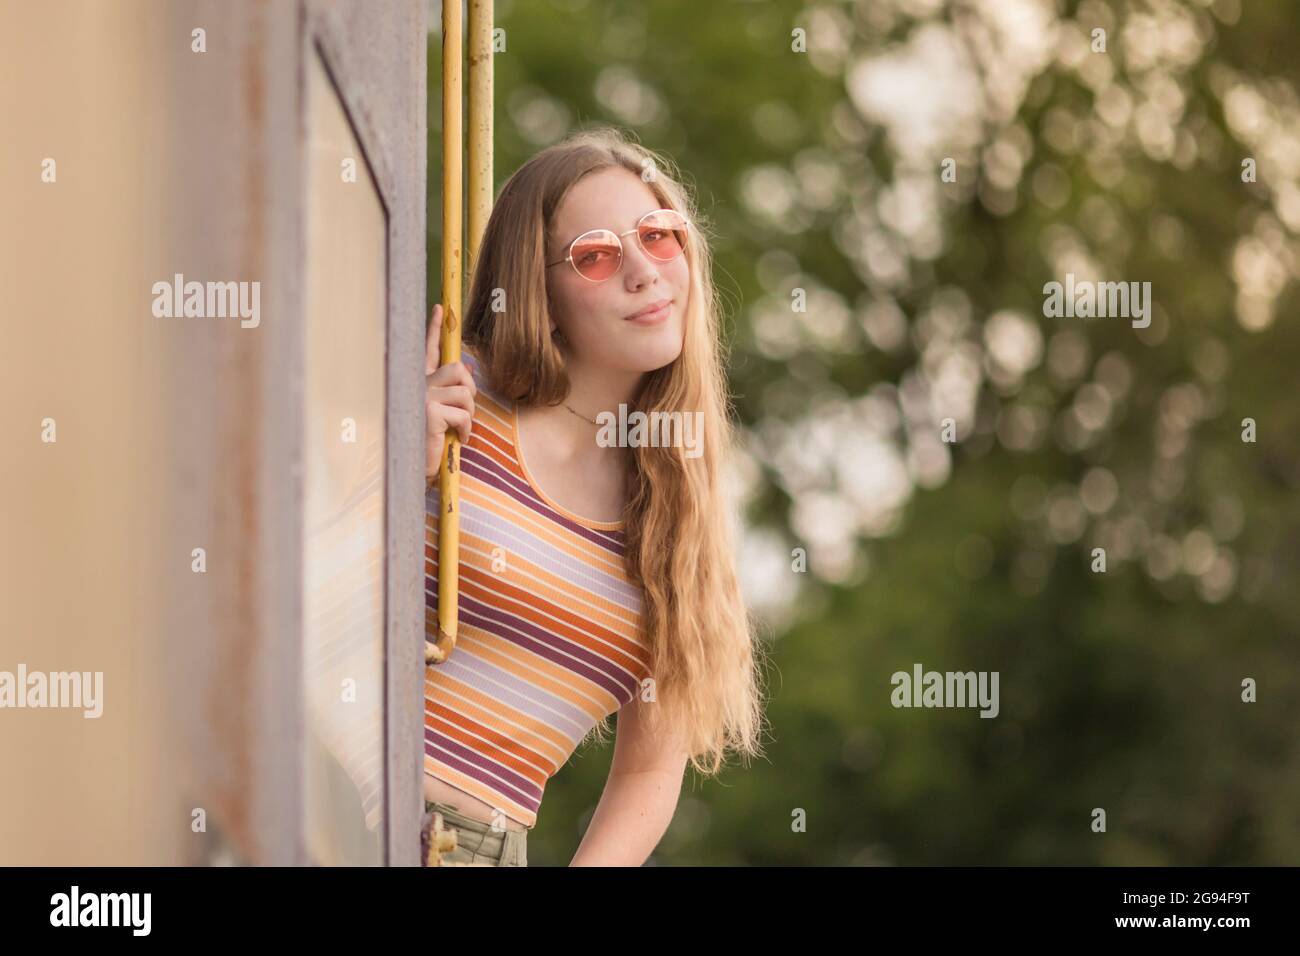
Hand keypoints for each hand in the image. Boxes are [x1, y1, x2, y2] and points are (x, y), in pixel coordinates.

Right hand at [426, 303, 476, 481]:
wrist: (410, 468)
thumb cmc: (425, 443)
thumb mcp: (440, 416)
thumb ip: (450, 395)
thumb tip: (469, 374)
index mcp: (419, 383)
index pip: (429, 350)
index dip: (434, 328)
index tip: (440, 307)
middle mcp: (418, 386)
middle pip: (458, 369)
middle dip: (471, 389)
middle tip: (466, 411)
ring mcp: (422, 397)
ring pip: (465, 393)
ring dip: (470, 414)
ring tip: (460, 429)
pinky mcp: (429, 413)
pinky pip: (463, 415)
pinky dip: (466, 429)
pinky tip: (457, 439)